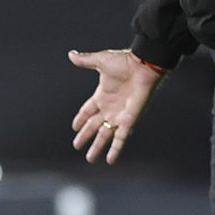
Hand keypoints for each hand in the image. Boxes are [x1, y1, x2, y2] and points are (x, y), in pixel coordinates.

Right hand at [69, 48, 165, 163]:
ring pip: (105, 135)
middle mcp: (110, 107)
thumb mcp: (101, 61)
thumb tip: (71, 54)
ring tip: (90, 158)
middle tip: (77, 146)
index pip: (88, 111)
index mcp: (102, 95)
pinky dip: (115, 149)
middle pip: (94, 126)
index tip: (74, 127)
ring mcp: (119, 115)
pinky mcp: (128, 121)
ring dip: (97, 147)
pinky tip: (110, 160)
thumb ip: (85, 60)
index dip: (81, 119)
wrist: (144, 66)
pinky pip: (120, 138)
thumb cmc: (125, 62)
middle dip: (86, 136)